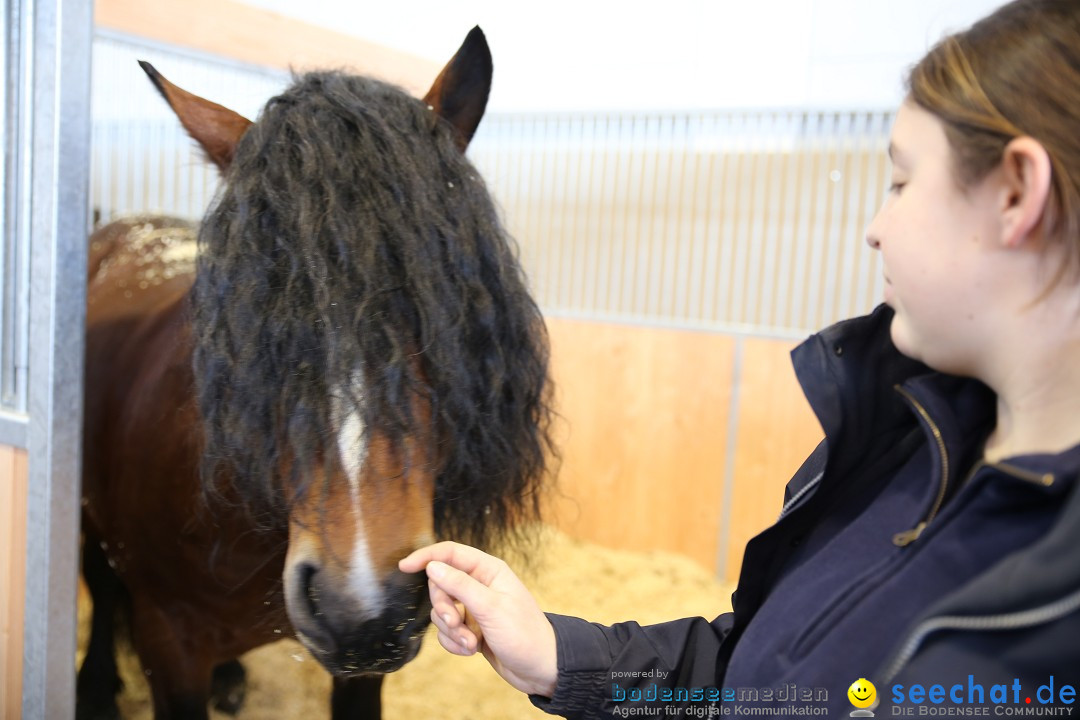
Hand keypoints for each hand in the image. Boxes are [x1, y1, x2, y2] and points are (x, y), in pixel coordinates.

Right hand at [399, 541, 557, 697]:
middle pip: (440, 585)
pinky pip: (447, 631)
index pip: (450, 553)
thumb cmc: (524, 634)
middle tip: (455, 622)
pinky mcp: (470, 629)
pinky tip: (472, 650)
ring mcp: (474, 608)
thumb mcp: (491, 607)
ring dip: (451, 630)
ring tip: (471, 643)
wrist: (540, 669)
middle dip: (443, 608)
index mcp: (488, 571)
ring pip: (441, 611)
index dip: (426, 557)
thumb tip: (433, 566)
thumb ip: (460, 585)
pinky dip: (454, 643)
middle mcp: (480, 586)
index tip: (404, 567)